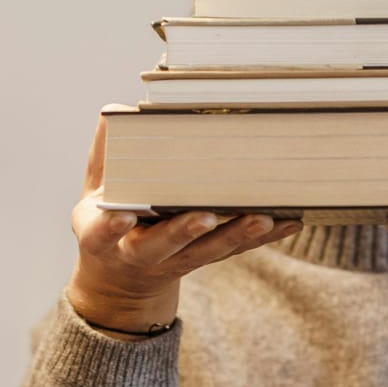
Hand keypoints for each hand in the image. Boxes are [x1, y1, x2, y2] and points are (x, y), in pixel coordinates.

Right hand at [67, 112, 301, 337]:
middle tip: (204, 217)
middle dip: (184, 231)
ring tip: (261, 217)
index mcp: (105, 236)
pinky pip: (239, 248)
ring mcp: (178, 259)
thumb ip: (105, 152)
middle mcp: (143, 253)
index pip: (103, 233)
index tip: (122, 216)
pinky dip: (264, 237)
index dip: (111, 227)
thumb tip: (116, 110)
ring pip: (210, 249)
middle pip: (164, 245)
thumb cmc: (111, 216)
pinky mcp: (208, 257)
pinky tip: (291, 222)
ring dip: (236, 233)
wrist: (122, 276)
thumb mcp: (95, 190)